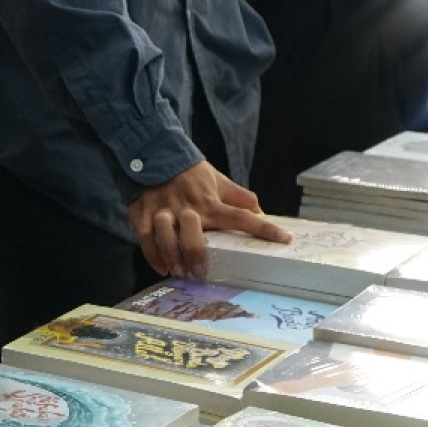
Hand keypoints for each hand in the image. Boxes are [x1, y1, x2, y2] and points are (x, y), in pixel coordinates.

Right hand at [126, 159, 289, 277]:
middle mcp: (188, 207)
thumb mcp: (217, 179)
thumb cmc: (189, 172)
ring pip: (166, 235)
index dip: (263, 228)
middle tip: (201, 273)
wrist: (152, 154)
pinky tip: (162, 268)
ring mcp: (163, 210)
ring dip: (173, 256)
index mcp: (210, 201)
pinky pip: (146, 238)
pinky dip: (153, 256)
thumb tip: (259, 210)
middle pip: (193, 232)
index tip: (285, 239)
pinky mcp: (142, 214)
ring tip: (180, 272)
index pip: (241, 216)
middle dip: (197, 254)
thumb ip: (237, 195)